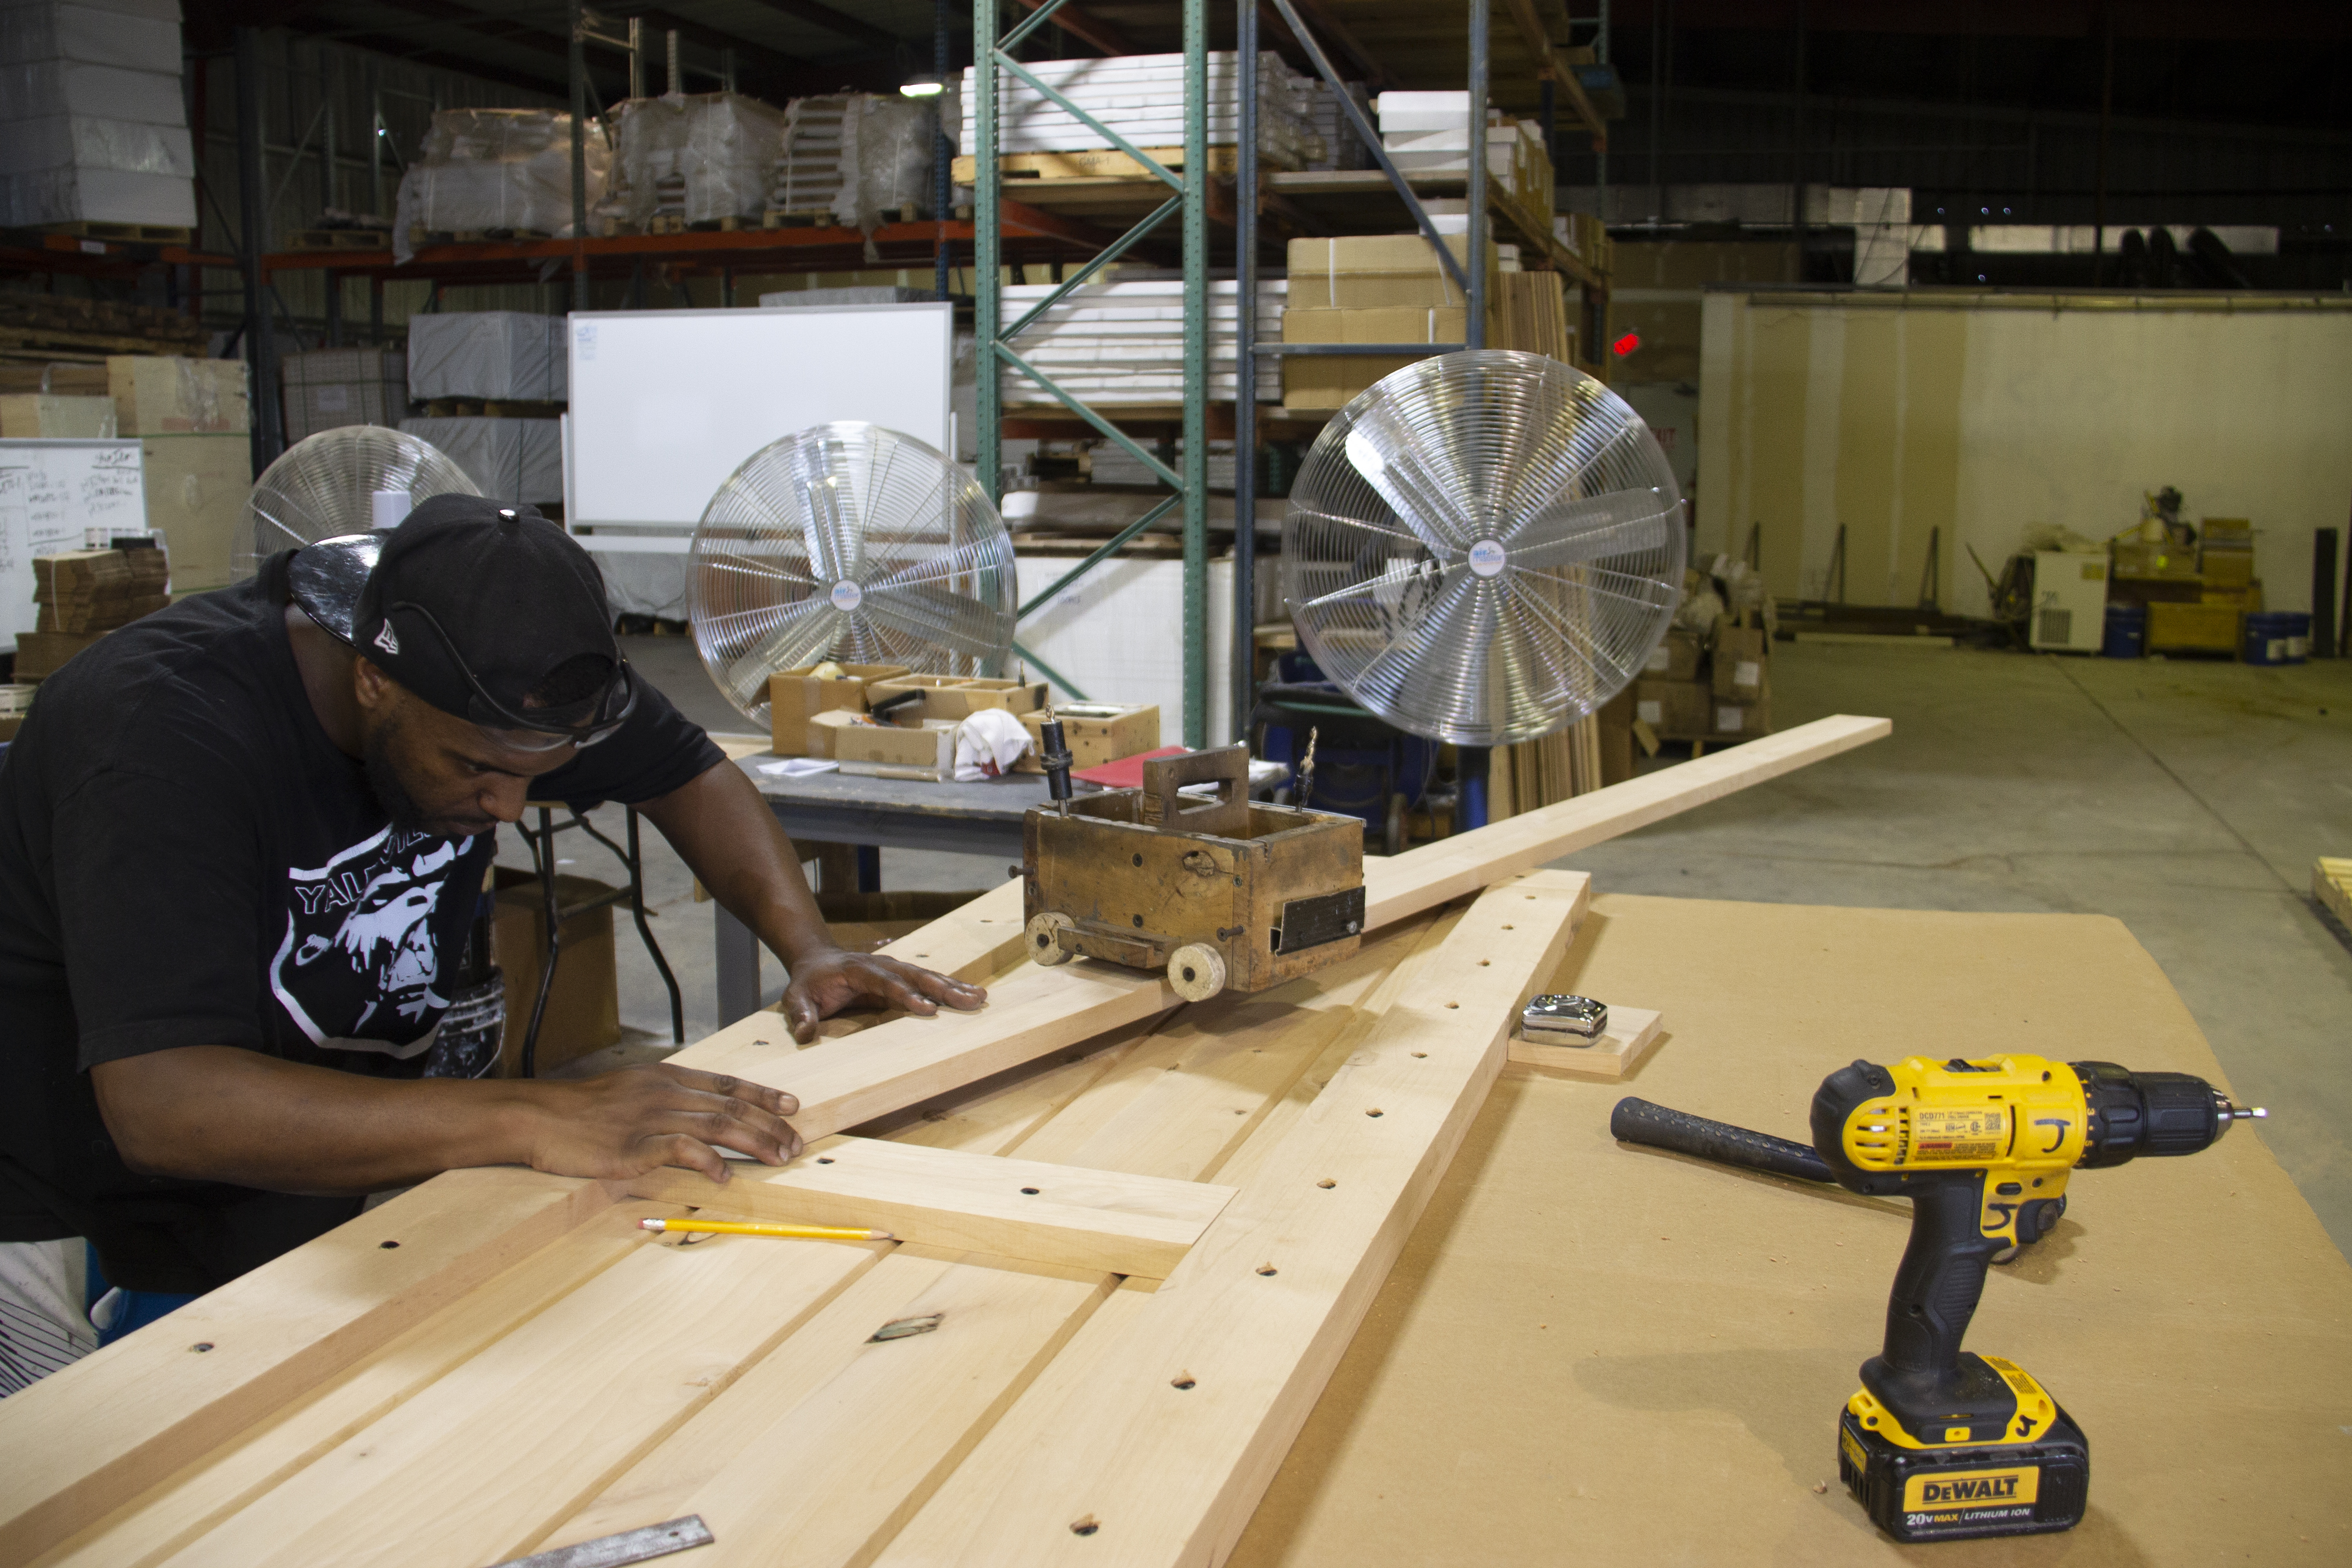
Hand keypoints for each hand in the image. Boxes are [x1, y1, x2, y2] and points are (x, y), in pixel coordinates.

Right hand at [524, 1063, 801, 1182]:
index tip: (792, 1106)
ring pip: (718, 1125)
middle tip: (795, 1142)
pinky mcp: (636, 1145)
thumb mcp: (629, 1091)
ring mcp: (652, 1118)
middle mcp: (666, 1093)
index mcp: (666, 1078)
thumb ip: (664, 1099)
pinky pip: (683, 1150)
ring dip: (755, 1142)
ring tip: (779, 1157)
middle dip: (770, 1124)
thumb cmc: (581, 1111)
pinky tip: (726, 1175)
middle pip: (731, 1107)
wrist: (540, 1117)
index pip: (727, 1084)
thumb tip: (696, 1114)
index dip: (763, 1096)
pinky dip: (709, 1162)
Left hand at [781, 946, 986, 1043]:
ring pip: (927, 976)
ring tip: (980, 998)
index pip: (885, 981)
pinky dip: (950, 987)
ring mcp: (893, 968)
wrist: (817, 960)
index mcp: (857, 969)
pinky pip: (927, 981)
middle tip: (968, 1001)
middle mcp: (881, 964)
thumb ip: (801, 1014)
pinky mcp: (901, 976)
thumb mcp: (796, 997)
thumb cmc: (808, 982)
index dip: (906, 994)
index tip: (927, 1010)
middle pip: (915, 974)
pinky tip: (972, 994)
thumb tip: (805, 1034)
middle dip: (942, 988)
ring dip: (953, 987)